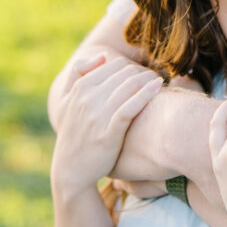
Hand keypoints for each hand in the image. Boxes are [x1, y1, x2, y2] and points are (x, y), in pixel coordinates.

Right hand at [51, 58, 162, 199]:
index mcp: (80, 87)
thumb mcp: (66, 101)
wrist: (71, 170)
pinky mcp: (108, 133)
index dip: (132, 66)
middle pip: (124, 73)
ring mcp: (97, 116)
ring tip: (161, 81)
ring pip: (129, 86)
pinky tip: (158, 87)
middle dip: (142, 72)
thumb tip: (103, 57)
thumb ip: (79, 74)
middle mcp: (87, 98)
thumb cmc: (75, 132)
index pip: (114, 65)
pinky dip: (146, 94)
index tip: (143, 73)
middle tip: (156, 77)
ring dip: (148, 79)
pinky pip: (130, 107)